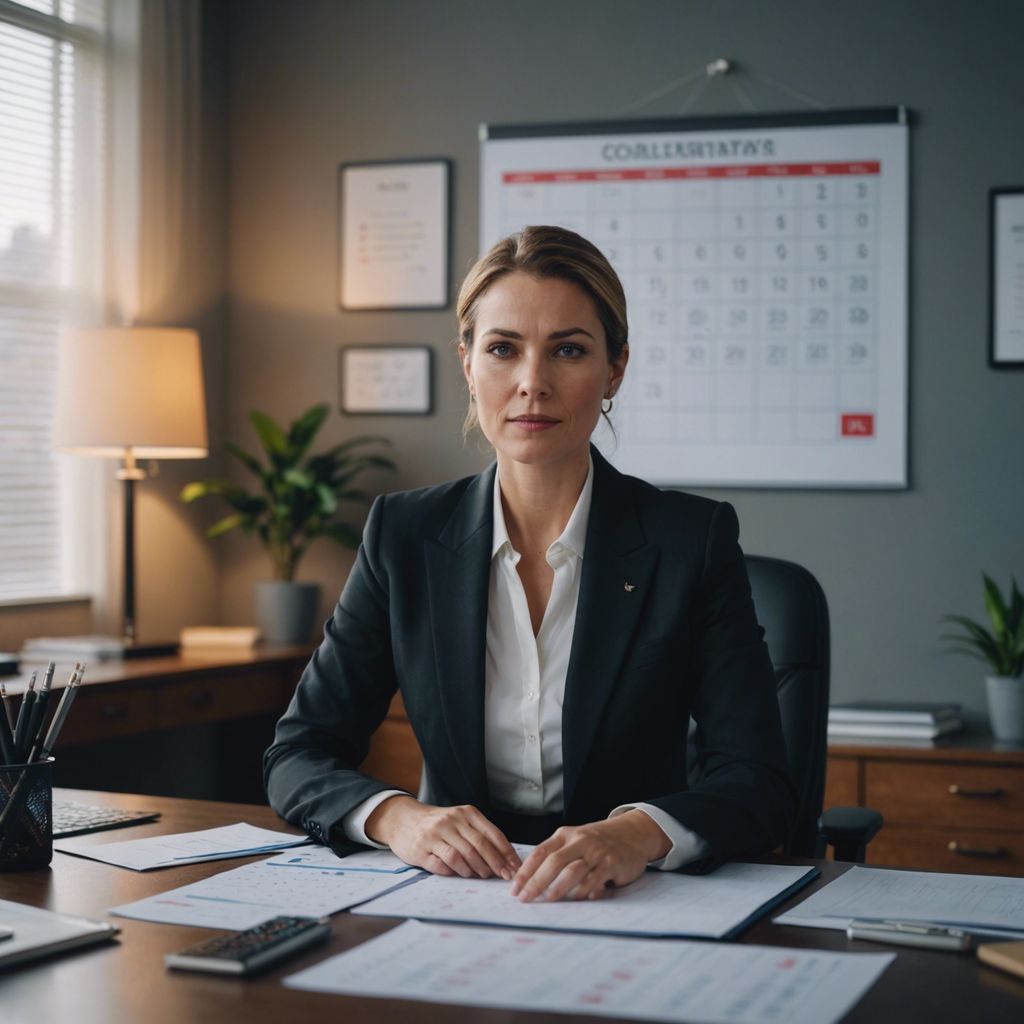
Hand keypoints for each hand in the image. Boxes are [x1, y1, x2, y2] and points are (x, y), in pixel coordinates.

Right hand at [365, 795, 520, 879]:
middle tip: (504, 877)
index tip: (515, 867)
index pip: (491, 833)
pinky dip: (454, 872)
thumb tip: (504, 858)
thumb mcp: (460, 820)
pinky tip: (460, 875)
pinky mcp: (421, 850)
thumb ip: (479, 834)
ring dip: (475, 870)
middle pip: (479, 845)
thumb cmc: (438, 824)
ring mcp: (434, 835)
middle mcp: (451, 821)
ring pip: (461, 855)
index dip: (506, 852)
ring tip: (480, 876)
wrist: (403, 820)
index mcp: (465, 813)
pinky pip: (442, 864)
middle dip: (495, 864)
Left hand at [511, 811, 670, 901]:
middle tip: (526, 898)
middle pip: (554, 861)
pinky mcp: (612, 863)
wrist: (632, 832)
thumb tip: (531, 880)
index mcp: (565, 835)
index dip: (526, 871)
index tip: (515, 888)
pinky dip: (585, 890)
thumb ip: (557, 856)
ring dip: (559, 887)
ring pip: (573, 870)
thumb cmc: (598, 841)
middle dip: (537, 881)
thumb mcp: (575, 841)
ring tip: (548, 899)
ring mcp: (596, 851)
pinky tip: (578, 899)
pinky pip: (595, 879)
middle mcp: (579, 841)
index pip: (540, 852)